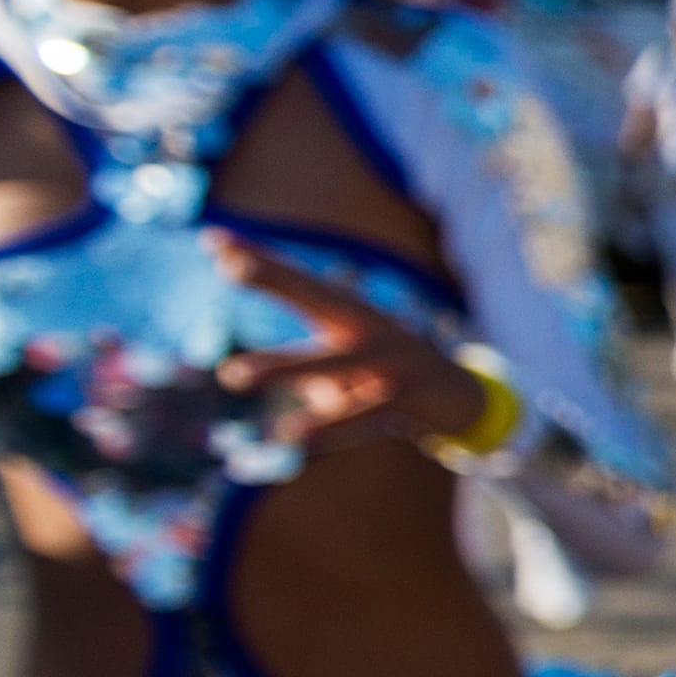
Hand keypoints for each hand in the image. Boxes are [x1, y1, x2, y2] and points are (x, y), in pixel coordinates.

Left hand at [210, 237, 484, 445]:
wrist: (463, 399)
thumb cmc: (385, 377)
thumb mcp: (339, 365)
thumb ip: (294, 364)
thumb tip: (232, 371)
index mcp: (348, 314)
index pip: (297, 281)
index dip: (259, 260)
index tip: (213, 240)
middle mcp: (367, 328)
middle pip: (317, 296)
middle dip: (277, 280)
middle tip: (232, 267)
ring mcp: (390, 360)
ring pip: (331, 364)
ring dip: (282, 368)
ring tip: (231, 375)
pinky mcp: (408, 397)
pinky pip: (363, 413)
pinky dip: (329, 425)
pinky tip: (293, 436)